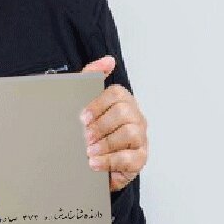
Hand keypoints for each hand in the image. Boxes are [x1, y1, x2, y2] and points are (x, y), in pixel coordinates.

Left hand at [77, 55, 147, 192]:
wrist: (90, 160)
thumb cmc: (91, 130)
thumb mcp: (84, 102)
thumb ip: (92, 77)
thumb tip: (108, 60)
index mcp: (123, 102)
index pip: (117, 94)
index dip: (98, 105)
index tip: (82, 118)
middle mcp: (135, 117)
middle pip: (125, 113)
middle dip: (102, 126)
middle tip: (85, 137)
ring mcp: (140, 138)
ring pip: (131, 133)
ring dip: (106, 143)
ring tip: (89, 151)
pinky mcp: (139, 158)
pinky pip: (130, 158)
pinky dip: (110, 161)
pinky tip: (95, 163)